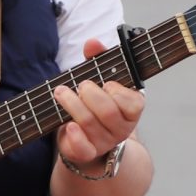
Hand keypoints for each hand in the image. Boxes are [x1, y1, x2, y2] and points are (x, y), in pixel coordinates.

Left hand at [53, 38, 144, 171]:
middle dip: (90, 94)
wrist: (85, 136)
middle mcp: (121, 128)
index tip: (105, 83)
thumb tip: (93, 42)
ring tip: (61, 92)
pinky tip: (68, 124)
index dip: (117, 91)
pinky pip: (84, 148)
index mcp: (131, 109)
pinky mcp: (87, 152)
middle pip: (108, 111)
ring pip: (90, 123)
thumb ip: (98, 60)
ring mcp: (105, 141)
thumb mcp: (99, 79)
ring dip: (72, 104)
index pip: (134, 103)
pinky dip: (74, 135)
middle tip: (81, 85)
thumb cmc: (95, 103)